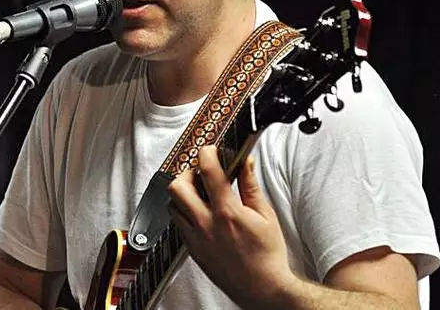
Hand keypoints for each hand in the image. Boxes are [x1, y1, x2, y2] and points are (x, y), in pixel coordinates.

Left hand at [167, 146, 296, 307]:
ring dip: (182, 194)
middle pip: (177, 187)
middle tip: (200, 174)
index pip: (208, 171)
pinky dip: (185, 213)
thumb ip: (251, 186)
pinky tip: (200, 214)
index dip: (207, 153)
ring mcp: (196, 238)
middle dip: (187, 173)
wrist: (261, 288)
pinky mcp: (192, 249)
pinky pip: (178, 224)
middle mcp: (206, 224)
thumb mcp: (266, 215)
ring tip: (199, 193)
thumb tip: (246, 163)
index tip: (211, 150)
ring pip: (172, 205)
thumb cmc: (267, 256)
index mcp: (227, 212)